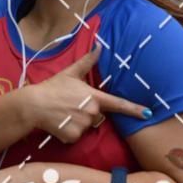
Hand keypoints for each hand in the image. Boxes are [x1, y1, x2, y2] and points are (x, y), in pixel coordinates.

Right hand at [26, 43, 151, 142]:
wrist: (33, 104)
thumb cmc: (52, 87)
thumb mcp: (70, 72)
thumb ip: (88, 61)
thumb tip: (99, 46)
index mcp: (94, 97)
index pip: (119, 104)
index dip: (135, 109)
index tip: (149, 114)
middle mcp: (92, 112)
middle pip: (98, 117)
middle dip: (87, 113)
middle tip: (71, 106)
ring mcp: (83, 125)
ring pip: (86, 127)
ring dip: (78, 123)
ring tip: (64, 114)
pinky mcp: (73, 136)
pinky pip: (76, 136)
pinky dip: (69, 132)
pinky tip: (60, 123)